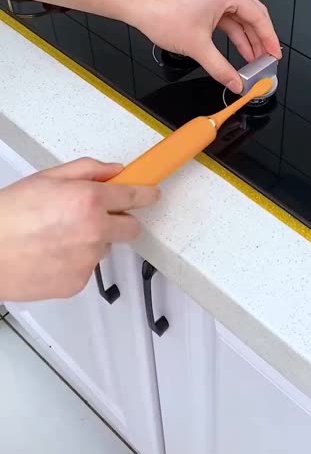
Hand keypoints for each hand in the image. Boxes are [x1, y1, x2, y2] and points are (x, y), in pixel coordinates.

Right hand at [0, 158, 158, 301]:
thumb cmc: (7, 216)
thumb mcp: (47, 178)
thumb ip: (87, 170)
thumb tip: (114, 171)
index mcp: (89, 201)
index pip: (134, 197)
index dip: (146, 193)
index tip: (152, 193)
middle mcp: (94, 232)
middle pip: (131, 229)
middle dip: (121, 220)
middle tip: (98, 216)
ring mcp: (87, 261)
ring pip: (104, 248)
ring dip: (92, 241)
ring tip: (58, 235)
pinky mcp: (77, 283)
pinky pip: (86, 267)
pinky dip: (75, 260)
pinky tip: (51, 252)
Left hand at [132, 0, 280, 92]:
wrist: (138, 4)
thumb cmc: (162, 13)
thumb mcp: (197, 47)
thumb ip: (220, 68)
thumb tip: (235, 82)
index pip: (259, 17)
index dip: (269, 38)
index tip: (274, 54)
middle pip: (252, 16)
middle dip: (260, 40)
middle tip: (267, 59)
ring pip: (238, 19)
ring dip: (246, 39)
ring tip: (253, 60)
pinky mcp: (204, 2)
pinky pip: (226, 19)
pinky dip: (232, 35)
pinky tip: (236, 50)